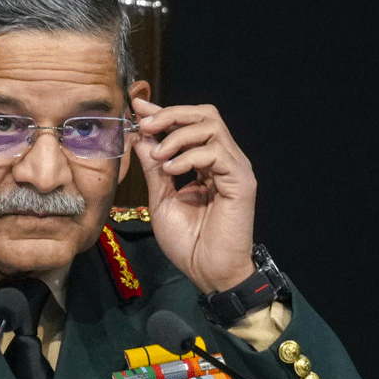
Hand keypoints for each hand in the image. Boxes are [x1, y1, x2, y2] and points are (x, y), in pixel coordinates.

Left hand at [131, 98, 256, 292]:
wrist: (208, 272)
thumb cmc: (188, 243)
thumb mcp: (161, 199)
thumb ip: (154, 167)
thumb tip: (139, 137)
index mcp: (205, 163)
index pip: (188, 124)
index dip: (163, 112)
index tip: (137, 107)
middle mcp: (223, 160)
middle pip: (204, 115)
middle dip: (171, 114)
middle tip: (145, 125)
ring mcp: (234, 168)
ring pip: (211, 126)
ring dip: (178, 135)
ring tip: (158, 156)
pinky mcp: (241, 181)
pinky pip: (216, 153)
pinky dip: (190, 156)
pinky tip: (172, 170)